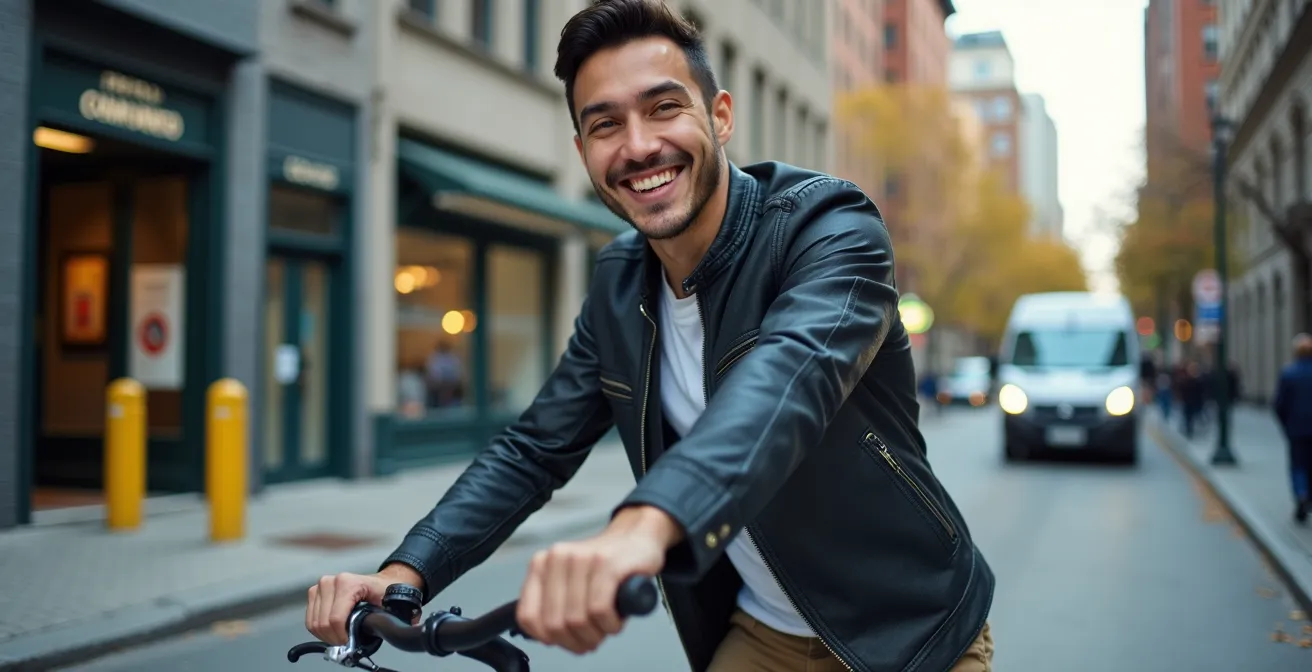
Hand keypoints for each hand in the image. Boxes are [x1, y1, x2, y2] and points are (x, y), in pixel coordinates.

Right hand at [306, 563, 424, 644]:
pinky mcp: (315, 592)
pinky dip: (320, 630)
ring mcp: (322, 585)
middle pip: (323, 623)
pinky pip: (310, 619)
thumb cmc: (386, 591)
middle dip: (334, 638)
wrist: (383, 581)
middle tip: (346, 643)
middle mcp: (331, 581)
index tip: (350, 643)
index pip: (335, 619)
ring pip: (313, 622)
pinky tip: (333, 631)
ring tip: (341, 638)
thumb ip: (385, 620)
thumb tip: (384, 634)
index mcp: (348, 583)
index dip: (342, 637)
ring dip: (326, 635)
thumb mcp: (389, 605)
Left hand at [516, 506, 680, 653]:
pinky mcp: (607, 563)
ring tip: (607, 627)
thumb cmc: (603, 568)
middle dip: (576, 641)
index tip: (567, 640)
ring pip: (577, 619)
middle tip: (592, 639)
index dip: (549, 638)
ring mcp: (582, 558)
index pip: (528, 616)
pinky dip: (610, 624)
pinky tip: (616, 620)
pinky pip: (600, 610)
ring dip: (596, 634)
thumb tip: (547, 637)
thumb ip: (552, 605)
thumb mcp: (569, 582)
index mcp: (541, 564)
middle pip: (555, 624)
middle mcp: (557, 558)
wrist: (635, 538)